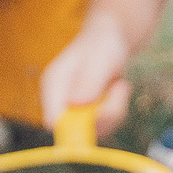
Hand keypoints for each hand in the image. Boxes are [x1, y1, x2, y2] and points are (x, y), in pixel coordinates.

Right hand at [40, 11, 134, 136]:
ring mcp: (73, 111)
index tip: (100, 116)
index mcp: (52, 85)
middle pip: (79, 131)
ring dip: (116, 108)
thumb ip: (89, 81)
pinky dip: (118, 109)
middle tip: (119, 88)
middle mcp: (60, 102)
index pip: (53, 119)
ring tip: (118, 84)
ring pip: (97, 129)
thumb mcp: (99, 59)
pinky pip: (107, 126)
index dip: (74, 128)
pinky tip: (117, 89)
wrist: (109, 41)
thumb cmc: (101, 45)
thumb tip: (76, 103)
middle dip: (106, 114)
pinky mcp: (87, 117)